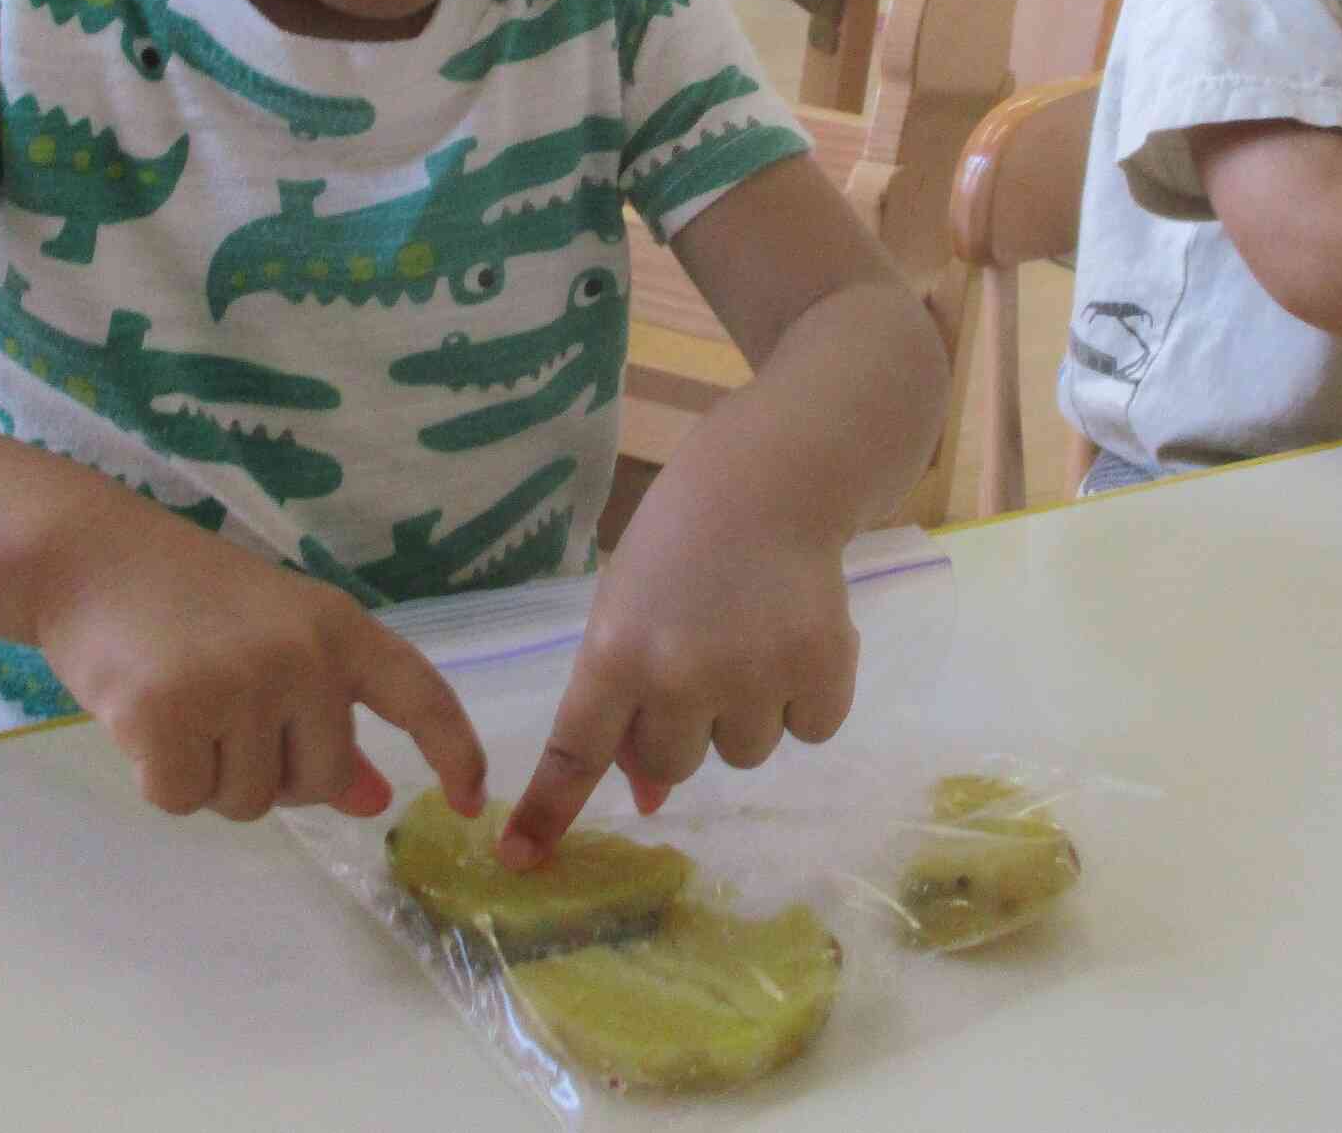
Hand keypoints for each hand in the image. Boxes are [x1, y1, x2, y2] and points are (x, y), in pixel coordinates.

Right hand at [34, 510, 486, 821]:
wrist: (91, 557)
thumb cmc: (187, 600)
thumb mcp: (277, 640)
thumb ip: (328, 715)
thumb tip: (372, 798)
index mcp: (340, 628)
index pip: (422, 695)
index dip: (455, 752)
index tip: (472, 803)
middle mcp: (302, 656)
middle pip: (321, 780)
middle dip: (274, 773)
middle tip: (223, 715)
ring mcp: (239, 685)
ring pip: (250, 801)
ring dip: (212, 775)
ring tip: (182, 703)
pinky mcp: (171, 717)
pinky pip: (184, 800)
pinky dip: (160, 779)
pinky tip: (143, 720)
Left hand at [497, 490, 857, 867]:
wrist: (768, 482)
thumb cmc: (677, 546)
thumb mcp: (626, 609)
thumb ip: (623, 701)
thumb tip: (647, 801)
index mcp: (616, 652)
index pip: (573, 750)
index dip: (548, 809)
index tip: (519, 858)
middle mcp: (680, 674)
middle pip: (668, 767)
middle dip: (677, 732)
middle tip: (697, 663)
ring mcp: (754, 676)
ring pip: (742, 754)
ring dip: (743, 714)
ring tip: (747, 638)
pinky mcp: (822, 669)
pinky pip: (809, 731)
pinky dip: (804, 699)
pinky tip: (793, 639)